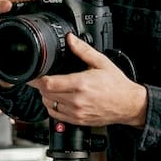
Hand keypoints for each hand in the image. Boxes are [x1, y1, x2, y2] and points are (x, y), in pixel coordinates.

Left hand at [29, 33, 147, 127]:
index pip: (49, 83)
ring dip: (46, 96)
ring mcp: (76, 112)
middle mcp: (77, 100)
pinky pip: (56, 115)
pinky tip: (58, 99)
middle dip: (42, 85)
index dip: (37, 78)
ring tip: (53, 88)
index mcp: (81, 84)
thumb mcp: (101, 62)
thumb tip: (70, 39)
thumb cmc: (116, 85)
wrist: (128, 104)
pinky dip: (52, 107)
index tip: (33, 74)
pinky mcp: (78, 120)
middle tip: (45, 78)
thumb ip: (83, 50)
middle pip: (46, 93)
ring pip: (49, 104)